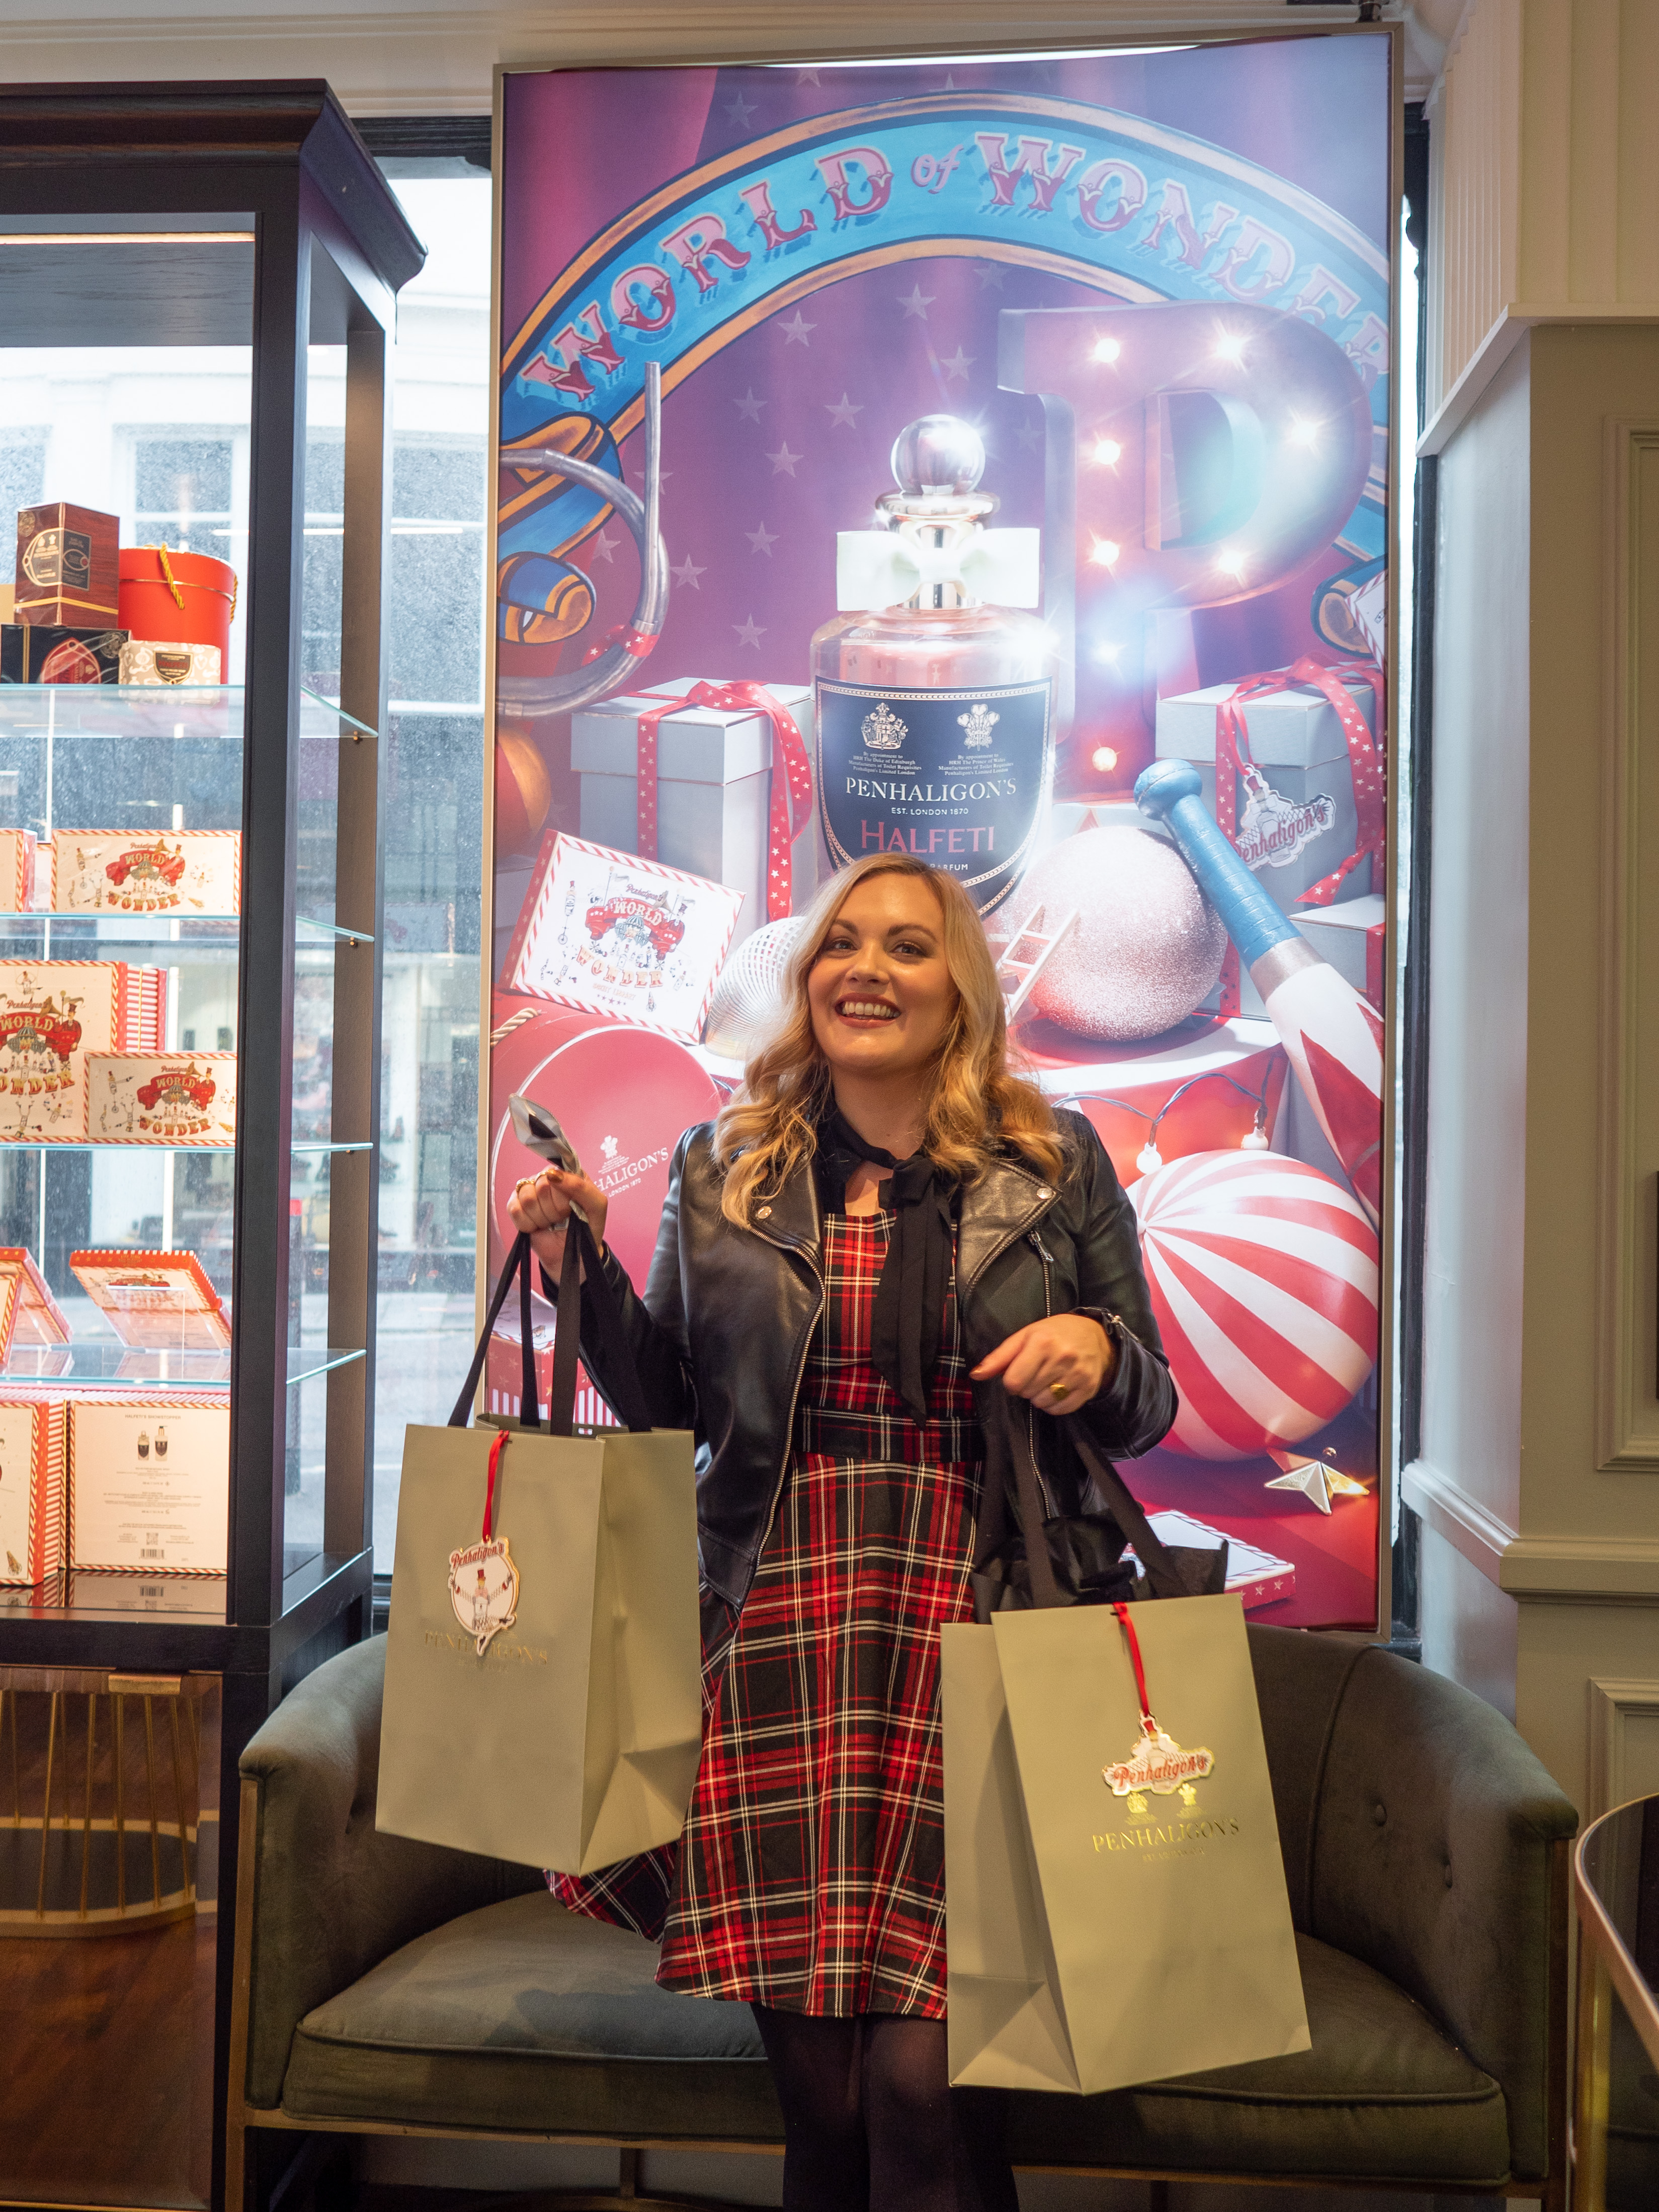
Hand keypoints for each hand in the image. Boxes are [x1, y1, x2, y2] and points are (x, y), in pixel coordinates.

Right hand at [504, 1167, 608, 1286]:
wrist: (573, 1256)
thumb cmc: (587, 1230)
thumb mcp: (597, 1206)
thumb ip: (581, 1186)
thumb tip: (553, 1175)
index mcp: (569, 1174)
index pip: (556, 1174)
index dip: (563, 1197)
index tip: (571, 1208)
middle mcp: (548, 1179)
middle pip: (540, 1185)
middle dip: (553, 1209)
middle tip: (561, 1218)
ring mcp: (530, 1191)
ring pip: (527, 1198)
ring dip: (541, 1217)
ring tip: (550, 1222)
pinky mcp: (516, 1206)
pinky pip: (514, 1209)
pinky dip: (528, 1223)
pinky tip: (538, 1226)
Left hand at [971, 1314, 1114, 1413]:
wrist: (1095, 1336)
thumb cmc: (1055, 1334)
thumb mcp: (1025, 1336)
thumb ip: (999, 1357)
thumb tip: (976, 1375)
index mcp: (1042, 1342)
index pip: (1014, 1381)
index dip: (1011, 1380)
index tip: (1018, 1371)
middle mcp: (1062, 1358)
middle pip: (1027, 1393)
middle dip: (1026, 1386)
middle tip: (1036, 1372)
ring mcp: (1078, 1375)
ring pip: (1043, 1403)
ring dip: (1039, 1396)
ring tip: (1047, 1379)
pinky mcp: (1088, 1388)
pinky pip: (1060, 1410)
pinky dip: (1054, 1404)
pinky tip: (1057, 1388)